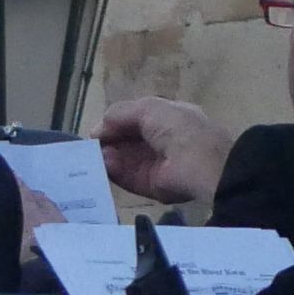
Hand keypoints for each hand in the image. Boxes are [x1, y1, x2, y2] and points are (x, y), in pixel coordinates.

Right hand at [97, 95, 224, 208]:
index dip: (114, 123)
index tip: (96, 130)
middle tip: (90, 145)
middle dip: (107, 141)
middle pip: (126, 142)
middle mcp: (161, 142)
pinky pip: (127, 178)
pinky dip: (115, 171)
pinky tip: (106, 165)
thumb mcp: (148, 108)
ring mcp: (156, 165)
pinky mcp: (151, 186)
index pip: (134, 120)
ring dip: (108, 156)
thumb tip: (97, 130)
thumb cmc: (179, 128)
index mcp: (167, 119)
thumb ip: (119, 113)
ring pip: (123, 160)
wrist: (203, 164)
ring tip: (96, 155)